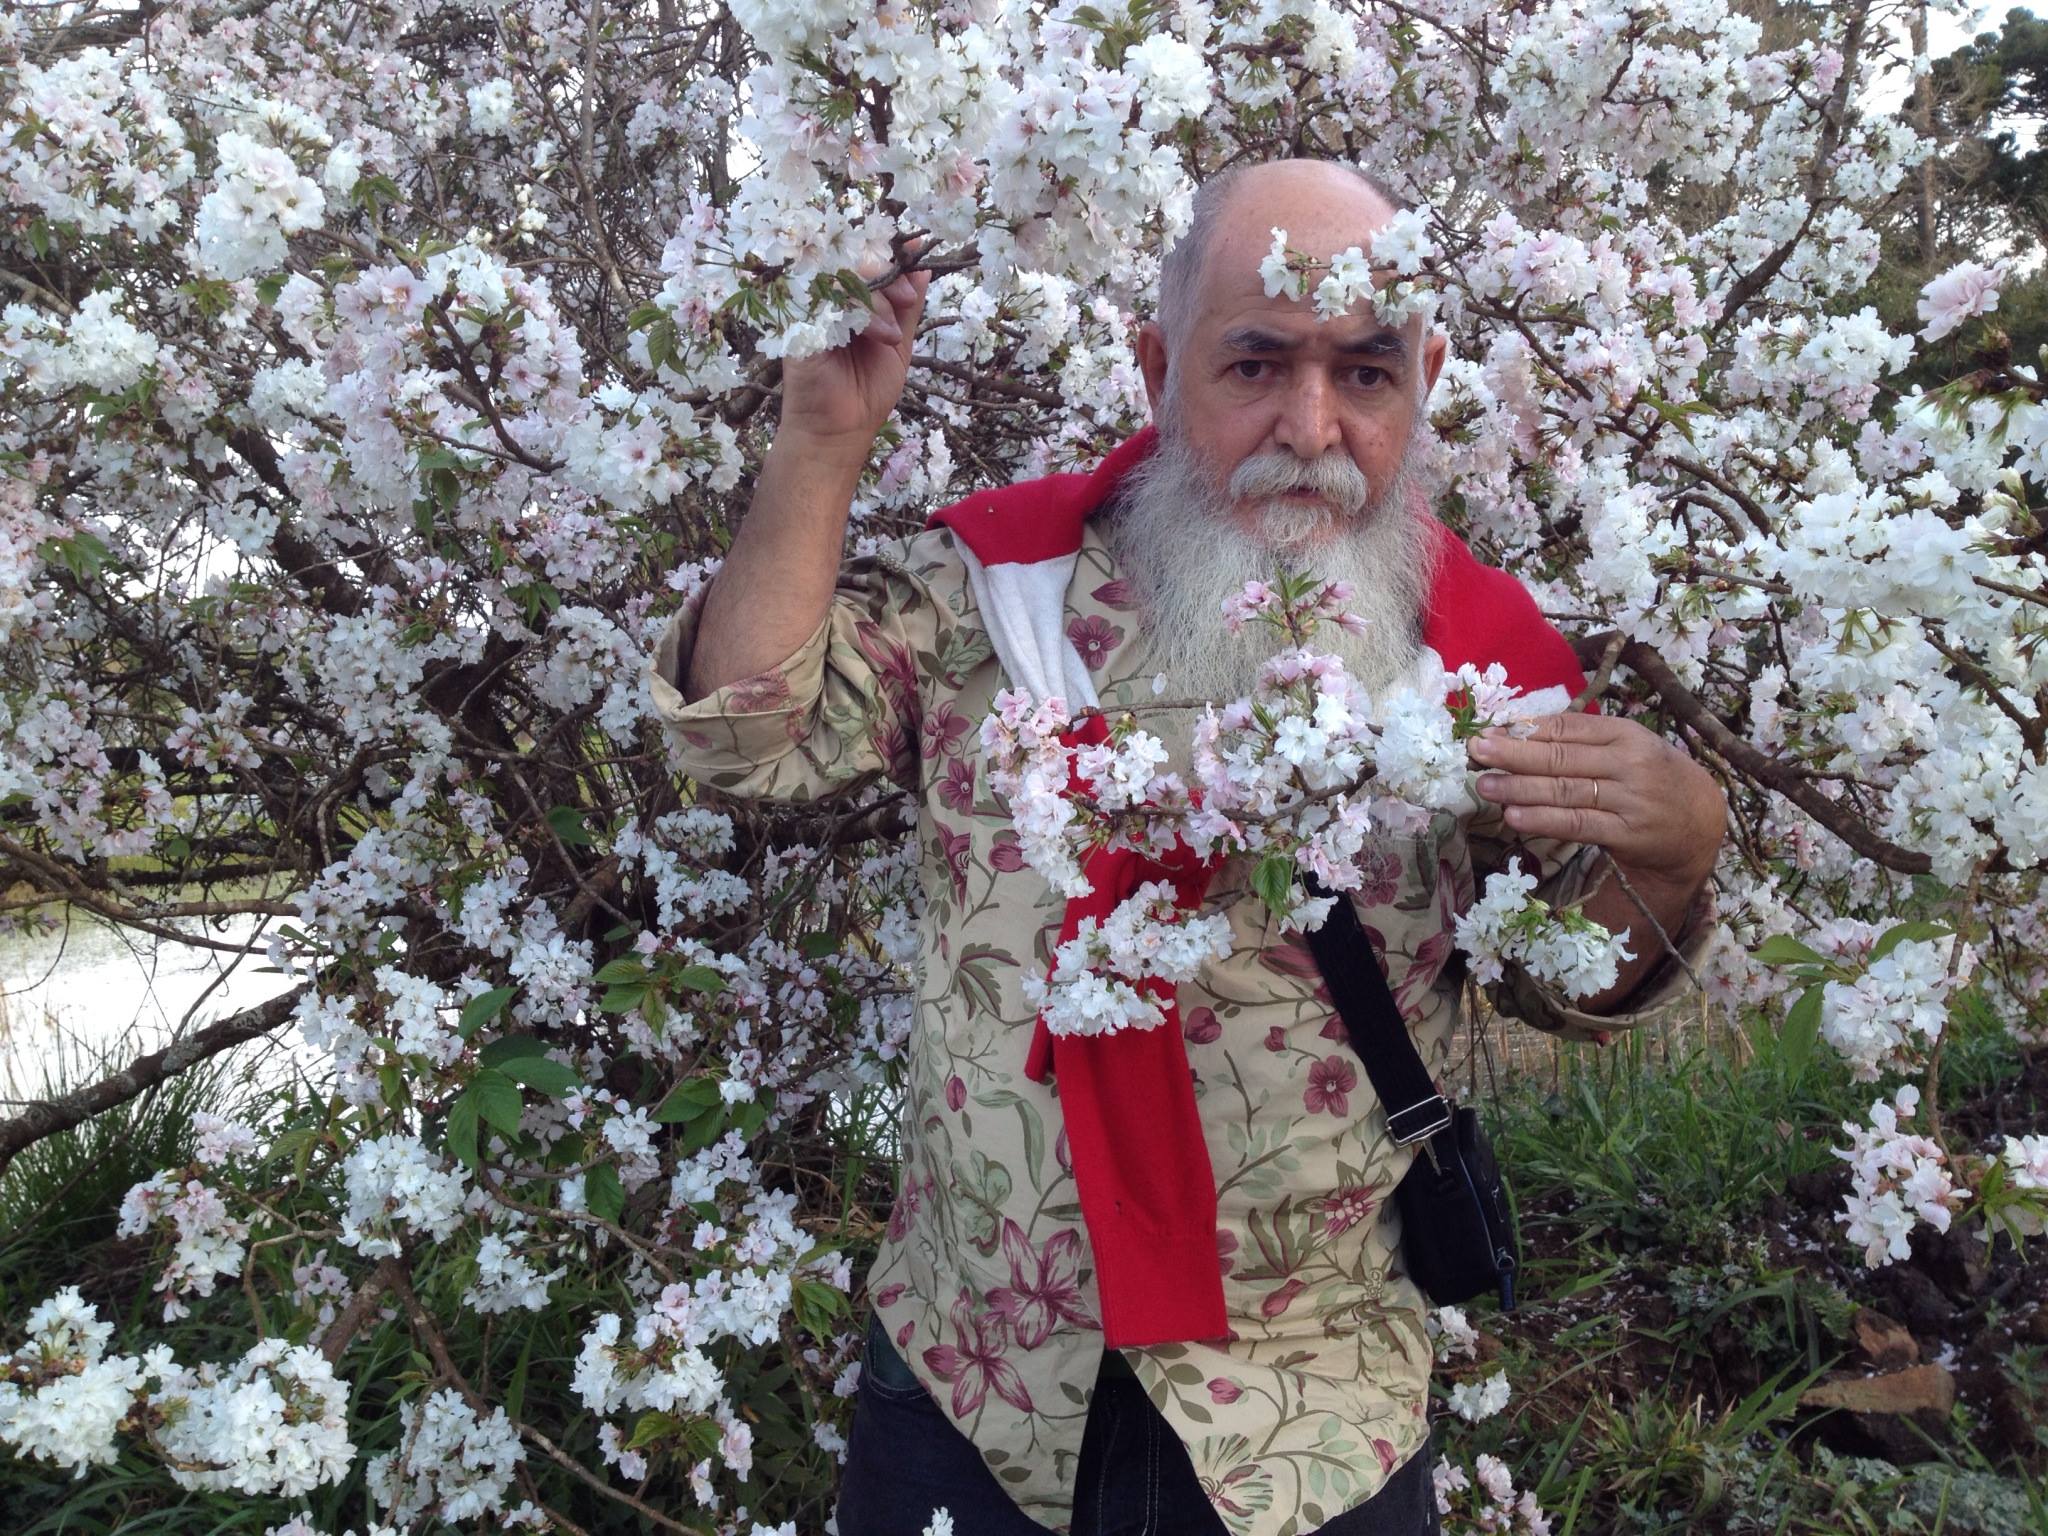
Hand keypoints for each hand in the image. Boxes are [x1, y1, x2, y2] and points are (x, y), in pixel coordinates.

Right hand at [777, 243, 930, 464]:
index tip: (917, 249)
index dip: (892, 253)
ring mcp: (813, 311)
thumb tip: (922, 267)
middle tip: (906, 300)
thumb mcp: (897, 345)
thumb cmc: (866, 393)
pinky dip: (860, 313)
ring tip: (890, 337)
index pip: (869, 262)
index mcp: (852, 303)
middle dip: (889, 277)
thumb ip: (907, 308)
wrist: (840, 432)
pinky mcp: (800, 324)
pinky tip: (876, 336)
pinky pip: (830, 300)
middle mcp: (830, 302)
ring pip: (846, 279)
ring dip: (878, 303)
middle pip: (857, 264)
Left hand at [1467, 711, 1725, 895]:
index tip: (1488, 731)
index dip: (1525, 730)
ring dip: (1519, 788)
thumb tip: (1518, 731)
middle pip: (1561, 757)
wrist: (1698, 822)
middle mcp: (1630, 763)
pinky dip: (1542, 820)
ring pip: (1564, 791)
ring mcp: (1630, 799)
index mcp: (1626, 734)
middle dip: (1513, 754)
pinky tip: (1513, 815)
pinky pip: (1576, 824)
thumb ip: (1580, 740)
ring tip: (1484, 784)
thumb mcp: (1625, 748)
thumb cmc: (1649, 777)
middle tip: (1475, 751)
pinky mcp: (1627, 833)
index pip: (1568, 728)